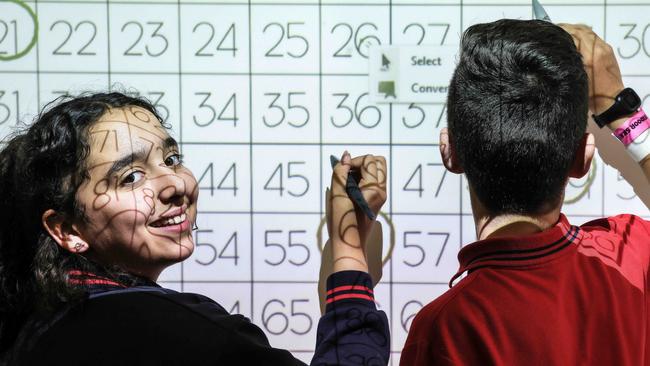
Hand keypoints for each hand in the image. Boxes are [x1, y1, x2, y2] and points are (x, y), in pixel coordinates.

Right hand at [327, 152, 386, 272]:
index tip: (342, 173)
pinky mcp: (376, 200)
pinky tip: (350, 189)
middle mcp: (381, 190)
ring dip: (362, 171)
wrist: (350, 245)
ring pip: (377, 171)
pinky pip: (374, 181)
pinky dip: (363, 179)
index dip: (354, 162)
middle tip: (347, 174)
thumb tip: (346, 156)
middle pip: (378, 162)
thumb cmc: (342, 221)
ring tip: (347, 182)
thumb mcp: (336, 195)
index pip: (369, 160)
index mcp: (374, 187)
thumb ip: (340, 172)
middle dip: (362, 163)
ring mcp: (381, 195)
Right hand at [559, 24, 624, 125]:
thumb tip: (557, 52)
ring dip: (576, 31)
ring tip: (563, 35)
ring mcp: (604, 48)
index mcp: (590, 56)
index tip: (550, 33)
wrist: (611, 101)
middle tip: (554, 33)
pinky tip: (575, 40)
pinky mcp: (607, 51)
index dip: (561, 32)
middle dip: (568, 29)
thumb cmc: (591, 95)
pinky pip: (594, 38)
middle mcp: (599, 48)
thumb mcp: (574, 80)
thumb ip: (568, 63)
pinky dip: (583, 36)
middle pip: (582, 31)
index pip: (574, 35)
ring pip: (588, 33)